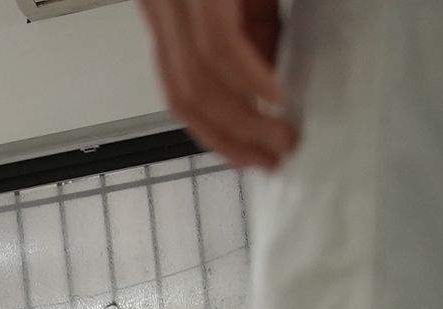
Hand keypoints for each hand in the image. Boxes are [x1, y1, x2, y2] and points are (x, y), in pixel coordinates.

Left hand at [138, 0, 293, 169]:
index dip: (213, 135)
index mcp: (169, 17)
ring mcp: (177, 1)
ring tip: (279, 138)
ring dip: (242, 120)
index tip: (249, 158)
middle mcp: (163, 10)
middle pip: (183, 97)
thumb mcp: (255, 2)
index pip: (178, 94)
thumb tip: (261, 98)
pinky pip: (218, 45)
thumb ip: (255, 42)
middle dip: (228, 138)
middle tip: (270, 158)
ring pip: (195, 80)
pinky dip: (248, 78)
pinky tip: (273, 98)